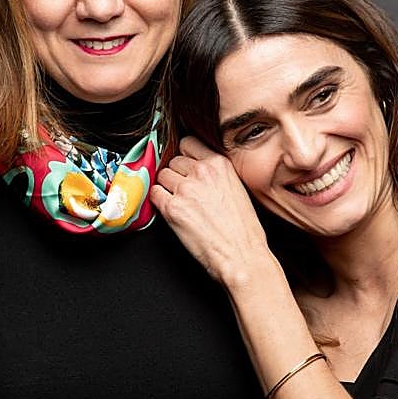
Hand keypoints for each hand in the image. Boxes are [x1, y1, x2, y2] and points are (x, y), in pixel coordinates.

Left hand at [150, 136, 274, 287]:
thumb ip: (216, 174)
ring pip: (161, 176)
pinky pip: (154, 194)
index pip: (189, 143)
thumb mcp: (237, 188)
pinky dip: (158, 201)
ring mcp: (185, 189)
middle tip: (185, 191)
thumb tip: (197, 170)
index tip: (185, 166)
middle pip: (173, 161)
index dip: (185, 156)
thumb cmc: (244, 230)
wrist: (242, 255)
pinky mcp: (172, 208)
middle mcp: (202, 173)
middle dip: (177, 175)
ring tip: (179, 203)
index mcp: (220, 164)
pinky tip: (170, 211)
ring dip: (166, 188)